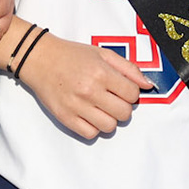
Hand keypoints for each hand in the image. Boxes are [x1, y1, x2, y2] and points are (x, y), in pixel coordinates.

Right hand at [18, 34, 155, 138]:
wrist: (40, 59)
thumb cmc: (72, 55)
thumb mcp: (102, 54)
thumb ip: (128, 69)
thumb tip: (148, 85)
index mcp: (101, 72)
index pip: (133, 94)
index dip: (131, 93)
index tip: (122, 89)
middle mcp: (90, 90)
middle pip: (124, 113)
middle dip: (123, 107)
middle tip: (113, 99)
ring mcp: (77, 106)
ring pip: (110, 126)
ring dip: (109, 118)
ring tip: (100, 107)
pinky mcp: (66, 118)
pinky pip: (90, 134)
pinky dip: (93, 127)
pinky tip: (89, 114)